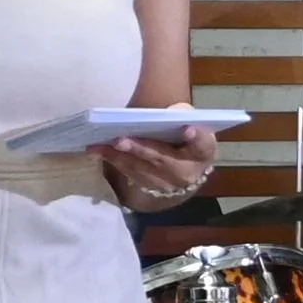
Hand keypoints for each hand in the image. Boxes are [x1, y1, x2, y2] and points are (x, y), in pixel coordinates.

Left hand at [90, 118, 217, 201]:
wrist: (187, 171)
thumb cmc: (187, 140)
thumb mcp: (191, 124)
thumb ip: (181, 117)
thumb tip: (170, 112)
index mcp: (203, 152)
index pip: (203, 144)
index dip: (197, 137)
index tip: (188, 129)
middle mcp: (187, 172)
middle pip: (163, 159)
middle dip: (140, 149)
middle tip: (120, 140)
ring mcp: (168, 185)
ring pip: (142, 170)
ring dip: (118, 157)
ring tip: (98, 147)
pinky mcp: (151, 189)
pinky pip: (131, 175)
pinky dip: (114, 162)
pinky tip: (99, 152)